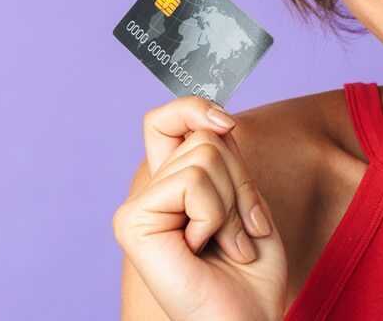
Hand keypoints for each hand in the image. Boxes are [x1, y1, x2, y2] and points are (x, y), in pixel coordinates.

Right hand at [112, 96, 287, 320]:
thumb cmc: (251, 274)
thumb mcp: (246, 201)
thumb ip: (224, 159)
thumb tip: (215, 122)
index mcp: (174, 185)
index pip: (169, 120)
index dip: (195, 108)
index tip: (227, 124)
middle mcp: (151, 193)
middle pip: (203, 138)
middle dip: (241, 182)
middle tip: (240, 232)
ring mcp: (138, 207)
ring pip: (204, 156)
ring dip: (233, 204)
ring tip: (226, 245)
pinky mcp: (131, 221)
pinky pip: (191, 182)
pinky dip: (215, 215)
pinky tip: (204, 249)